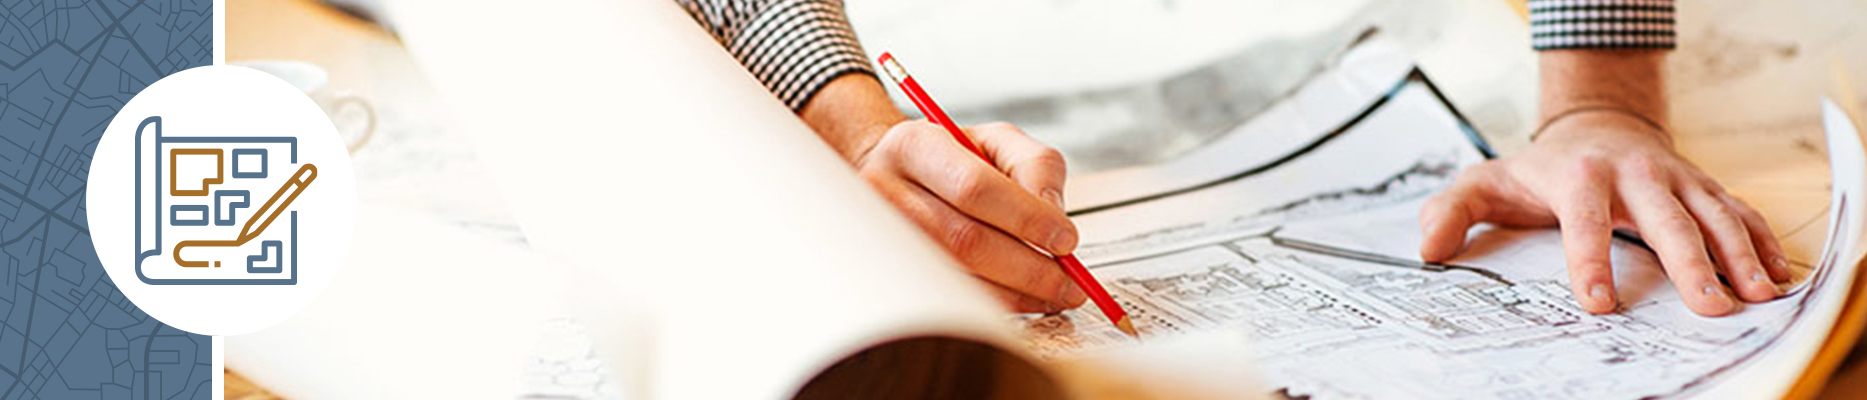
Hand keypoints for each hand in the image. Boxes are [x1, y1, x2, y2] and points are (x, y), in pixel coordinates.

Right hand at [852, 120, 1087, 312]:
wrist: (898, 176)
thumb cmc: (953, 158)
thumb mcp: (998, 141)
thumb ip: (1036, 166)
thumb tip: (1054, 213)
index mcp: (916, 146)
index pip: (974, 188)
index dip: (1026, 218)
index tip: (1066, 239)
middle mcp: (888, 191)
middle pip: (966, 239)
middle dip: (1028, 268)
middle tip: (1069, 282)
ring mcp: (884, 238)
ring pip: (957, 275)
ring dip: (1017, 292)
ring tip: (1055, 293)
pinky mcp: (892, 273)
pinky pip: (950, 296)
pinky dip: (997, 303)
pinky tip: (1024, 298)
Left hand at [1418, 111, 1788, 315]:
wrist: (1596, 125)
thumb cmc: (1541, 167)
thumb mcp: (1486, 182)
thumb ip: (1452, 211)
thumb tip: (1428, 247)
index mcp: (1579, 178)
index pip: (1585, 222)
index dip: (1590, 262)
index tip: (1597, 304)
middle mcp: (1636, 175)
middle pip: (1666, 221)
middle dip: (1689, 264)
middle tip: (1706, 306)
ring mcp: (1677, 179)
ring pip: (1714, 216)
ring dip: (1738, 256)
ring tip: (1756, 295)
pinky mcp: (1704, 187)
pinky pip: (1739, 213)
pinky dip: (1761, 242)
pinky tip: (1776, 276)